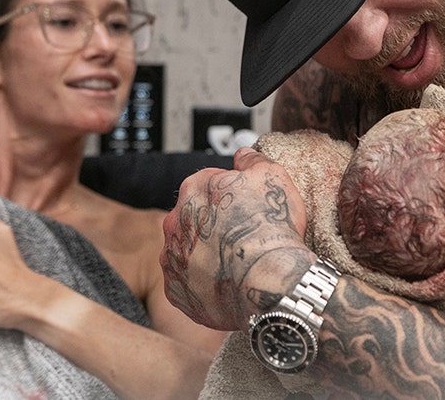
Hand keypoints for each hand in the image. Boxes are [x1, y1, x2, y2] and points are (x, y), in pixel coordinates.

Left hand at [160, 148, 313, 330]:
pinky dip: (202, 285)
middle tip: (242, 238)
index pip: (208, 186)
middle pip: (195, 219)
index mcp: (195, 188)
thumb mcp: (272, 176)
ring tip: (236, 265)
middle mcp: (175, 221)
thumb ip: (253, 160)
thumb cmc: (271, 227)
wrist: (268, 281)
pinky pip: (187, 285)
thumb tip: (243, 155)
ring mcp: (173, 258)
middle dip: (214, 227)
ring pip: (188, 252)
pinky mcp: (175, 290)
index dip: (231, 198)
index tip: (246, 210)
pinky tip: (226, 286)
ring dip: (206, 256)